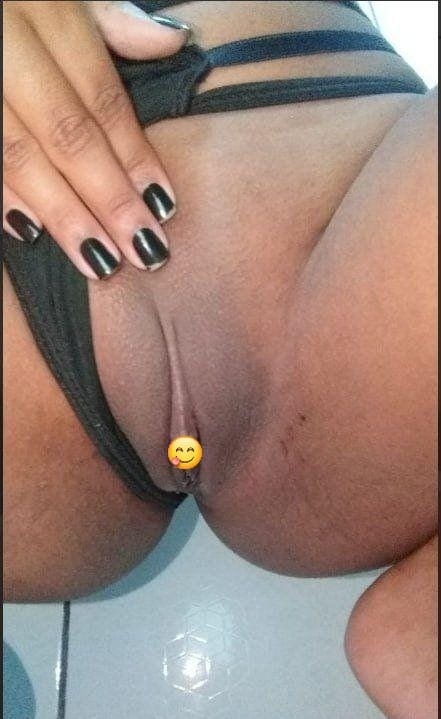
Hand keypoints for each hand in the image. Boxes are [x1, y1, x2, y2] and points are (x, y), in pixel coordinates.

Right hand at [3, 1, 189, 278]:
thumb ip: (109, 19)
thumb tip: (173, 42)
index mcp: (45, 10)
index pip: (101, 97)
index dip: (134, 155)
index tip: (163, 204)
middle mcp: (8, 47)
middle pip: (67, 135)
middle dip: (109, 198)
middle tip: (144, 248)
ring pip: (19, 154)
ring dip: (62, 212)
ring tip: (100, 258)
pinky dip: (4, 196)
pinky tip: (31, 233)